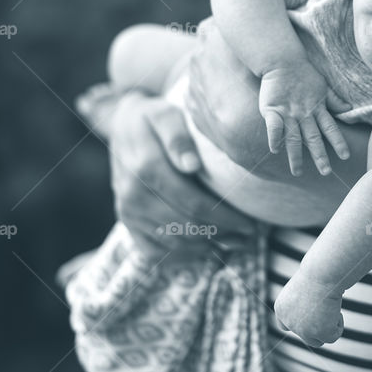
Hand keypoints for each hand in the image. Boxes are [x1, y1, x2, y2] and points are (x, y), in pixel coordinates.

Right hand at [109, 91, 254, 255]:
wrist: (122, 126)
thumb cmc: (153, 118)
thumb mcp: (165, 115)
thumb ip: (178, 137)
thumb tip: (191, 165)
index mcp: (146, 169)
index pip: (192, 204)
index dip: (224, 219)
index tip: (249, 223)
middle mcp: (133, 196)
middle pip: (186, 227)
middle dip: (221, 235)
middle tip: (248, 236)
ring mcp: (128, 212)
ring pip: (172, 243)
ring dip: (206, 248)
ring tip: (235, 243)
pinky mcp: (127, 223)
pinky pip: (153, 252)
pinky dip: (181, 256)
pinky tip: (205, 250)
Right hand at [259, 61, 349, 176]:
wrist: (282, 60)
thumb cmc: (304, 73)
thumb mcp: (323, 87)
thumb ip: (334, 100)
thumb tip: (349, 108)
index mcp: (318, 109)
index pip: (330, 128)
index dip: (338, 141)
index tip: (345, 156)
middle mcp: (305, 114)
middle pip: (313, 137)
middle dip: (320, 155)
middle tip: (326, 172)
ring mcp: (288, 112)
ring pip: (294, 137)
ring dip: (296, 155)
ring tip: (298, 172)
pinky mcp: (273, 109)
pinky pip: (274, 126)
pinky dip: (275, 137)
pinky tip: (275, 150)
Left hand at [274, 276, 344, 346]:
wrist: (322, 274)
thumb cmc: (317, 274)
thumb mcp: (308, 287)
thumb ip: (307, 304)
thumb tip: (320, 314)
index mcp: (281, 309)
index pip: (285, 325)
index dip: (299, 324)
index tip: (311, 318)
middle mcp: (289, 322)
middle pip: (304, 335)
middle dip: (317, 327)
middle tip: (327, 312)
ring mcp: (302, 330)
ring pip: (317, 341)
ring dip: (327, 328)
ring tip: (333, 310)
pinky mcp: (319, 333)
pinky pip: (332, 336)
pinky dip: (338, 325)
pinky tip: (337, 311)